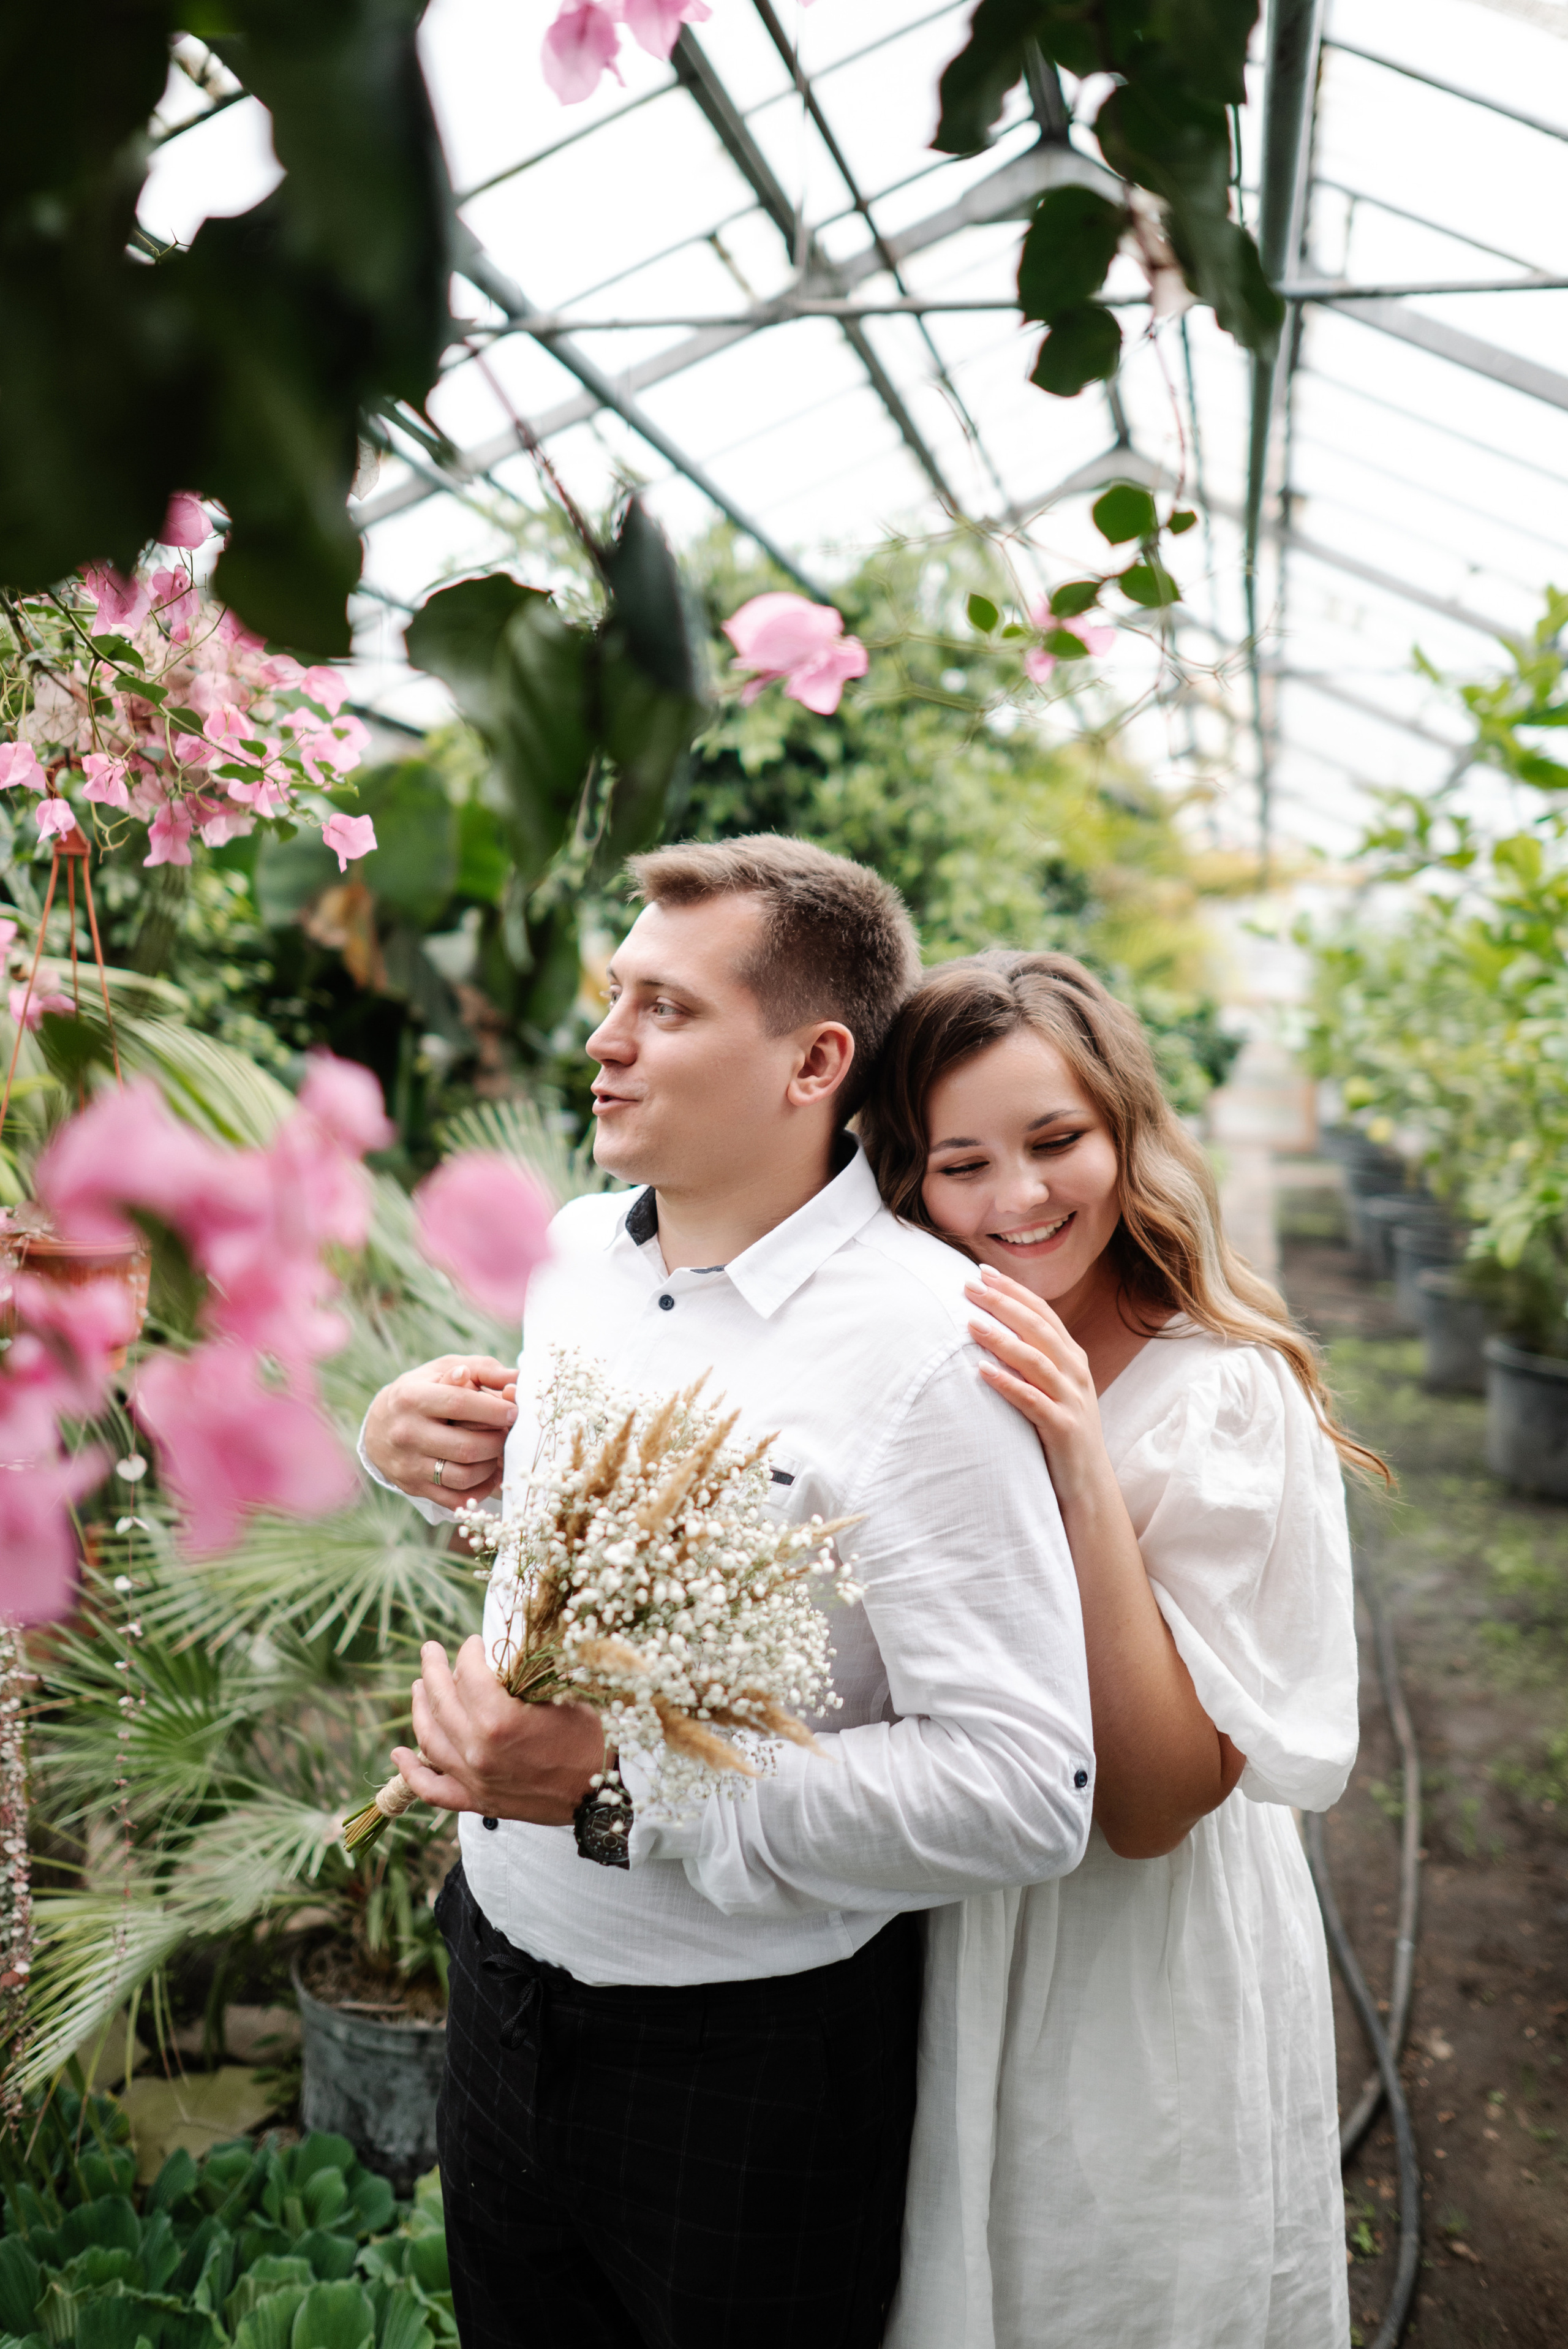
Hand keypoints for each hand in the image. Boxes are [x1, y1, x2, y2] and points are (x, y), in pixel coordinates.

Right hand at [362, 1354, 517, 1505]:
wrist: (378, 1426)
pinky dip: (479, 1489)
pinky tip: (487, 1473)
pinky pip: (454, 1499)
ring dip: (490, 1466)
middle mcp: (406, 1432)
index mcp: (412, 1397)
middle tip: (509, 1434)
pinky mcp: (414, 1487)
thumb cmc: (423, 1390)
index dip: (493, 1410)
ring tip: (497, 1452)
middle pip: (465, 1447)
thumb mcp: (445, 1368)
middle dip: (497, 1441)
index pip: (459, 1404)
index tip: (513, 1412)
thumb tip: (512, 1379)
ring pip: (462, 1477)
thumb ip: (481, 1369)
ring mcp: (408, 1464)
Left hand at [393, 1638, 607, 1824]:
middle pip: (442, 1702)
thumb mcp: (566, 1693)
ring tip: (418, 1687)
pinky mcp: (478, 1800)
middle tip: (429, 1650)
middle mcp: (479, 1751)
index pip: (468, 1675)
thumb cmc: (593, 1737)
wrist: (604, 1794)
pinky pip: (434, 1789)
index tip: (475, 1642)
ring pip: (430, 1739)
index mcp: (500, 1720)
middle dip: (434, 1670)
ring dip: (420, 1708)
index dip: (468, 1652)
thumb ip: (530, 1672)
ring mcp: (475, 1779)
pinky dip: (412, 1772)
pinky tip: (398, 1754)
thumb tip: (505, 1649)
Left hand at [965, 1267, 1108, 1502]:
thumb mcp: (1054, 1387)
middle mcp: (1075, 1372)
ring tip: (970, 1324)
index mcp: (1072, 1358)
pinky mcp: (1062, 1428)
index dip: (1014, 1290)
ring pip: (1035, 1360)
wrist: (1088, 1482)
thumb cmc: (1061, 1430)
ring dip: (1001, 1339)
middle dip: (1003, 1303)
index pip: (1043, 1312)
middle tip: (969, 1286)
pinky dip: (1007, 1383)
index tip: (983, 1272)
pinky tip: (982, 1371)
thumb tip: (997, 1325)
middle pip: (1038, 1328)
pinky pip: (1031, 1400)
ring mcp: (1071, 1399)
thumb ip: (1036, 1357)